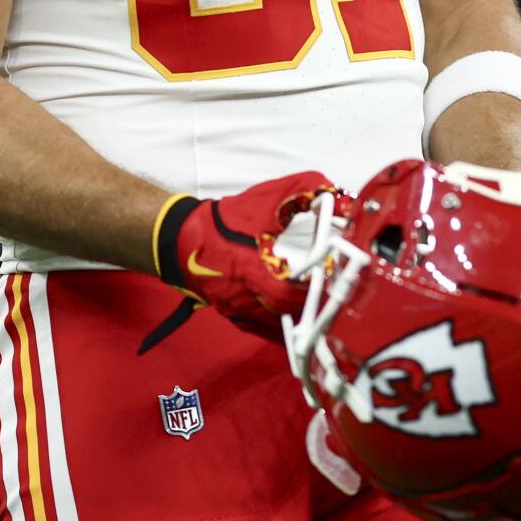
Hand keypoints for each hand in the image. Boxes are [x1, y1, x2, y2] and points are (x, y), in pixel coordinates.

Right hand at [154, 172, 337, 338]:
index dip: (312, 286)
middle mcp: (245, 295)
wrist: (185, 239)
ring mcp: (239, 309)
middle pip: (286, 313)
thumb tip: (334, 192)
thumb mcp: (266, 198)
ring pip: (276, 326)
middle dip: (310, 303)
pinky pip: (262, 330)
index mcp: (252, 268)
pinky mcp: (234, 315)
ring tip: (315, 300)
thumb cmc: (224, 222)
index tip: (327, 273)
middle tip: (327, 288)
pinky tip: (295, 318)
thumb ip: (302, 190)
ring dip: (299, 315)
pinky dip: (281, 327)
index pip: (288, 291)